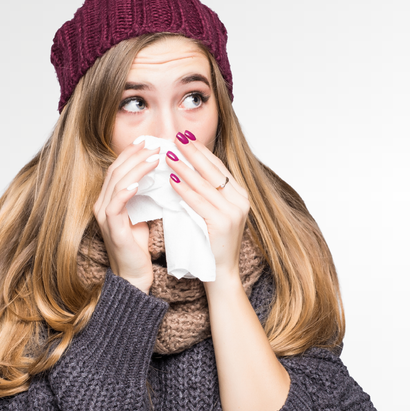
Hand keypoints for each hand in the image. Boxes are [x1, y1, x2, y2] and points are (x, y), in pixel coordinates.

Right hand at [92, 141, 160, 292]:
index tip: (149, 140)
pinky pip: (115, 205)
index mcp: (110, 200)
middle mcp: (102, 204)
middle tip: (154, 143)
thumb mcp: (143, 215)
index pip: (119, 169)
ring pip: (117, 183)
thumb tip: (161, 176)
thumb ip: (145, 197)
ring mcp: (105, 216)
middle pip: (117, 171)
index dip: (132, 153)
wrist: (134, 276)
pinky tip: (138, 183)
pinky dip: (126, 191)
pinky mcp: (112, 228)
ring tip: (153, 157)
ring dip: (136, 168)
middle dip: (135, 154)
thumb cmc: (139, 247)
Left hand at [164, 130, 250, 281]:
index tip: (186, 138)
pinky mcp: (222, 223)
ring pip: (204, 184)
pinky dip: (185, 190)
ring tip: (169, 155)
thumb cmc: (214, 244)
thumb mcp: (215, 213)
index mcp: (240, 196)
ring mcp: (233, 212)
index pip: (218, 167)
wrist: (221, 273)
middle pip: (213, 170)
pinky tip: (172, 180)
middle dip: (193, 152)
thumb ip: (208, 194)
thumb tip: (188, 170)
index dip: (201, 151)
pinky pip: (199, 202)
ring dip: (185, 168)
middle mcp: (240, 201)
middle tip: (177, 136)